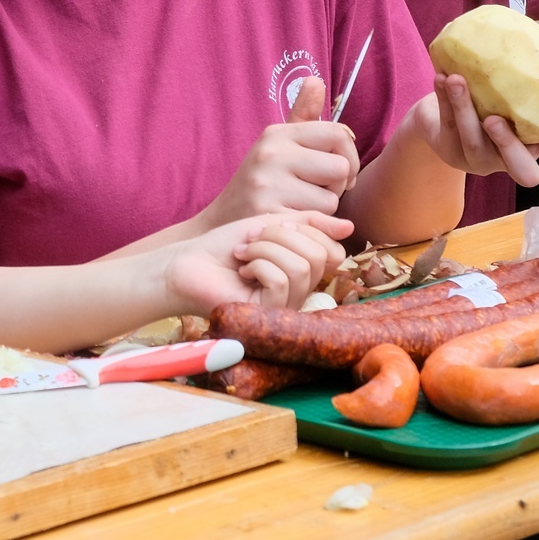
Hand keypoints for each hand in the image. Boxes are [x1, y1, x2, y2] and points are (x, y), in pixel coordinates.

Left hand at [167, 210, 354, 312]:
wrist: (188, 263)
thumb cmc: (225, 245)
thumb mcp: (271, 224)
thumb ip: (309, 223)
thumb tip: (350, 226)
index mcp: (305, 272)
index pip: (333, 249)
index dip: (303, 228)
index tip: (270, 226)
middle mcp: (301, 293)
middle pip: (320, 256)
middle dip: (280, 236)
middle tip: (251, 240)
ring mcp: (286, 308)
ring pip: (302, 268)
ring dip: (265, 248)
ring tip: (243, 254)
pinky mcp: (268, 316)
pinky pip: (281, 281)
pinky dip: (258, 264)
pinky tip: (242, 271)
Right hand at [192, 77, 361, 229]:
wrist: (223, 225)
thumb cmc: (261, 184)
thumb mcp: (277, 147)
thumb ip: (302, 117)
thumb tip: (315, 80)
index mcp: (277, 133)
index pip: (338, 133)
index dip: (349, 155)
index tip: (337, 172)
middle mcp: (271, 153)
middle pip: (340, 166)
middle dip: (337, 185)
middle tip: (315, 192)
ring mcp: (267, 183)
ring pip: (332, 198)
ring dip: (324, 209)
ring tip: (299, 206)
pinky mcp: (268, 212)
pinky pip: (316, 219)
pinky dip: (312, 224)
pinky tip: (292, 220)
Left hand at [421, 75, 538, 186]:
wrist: (445, 108)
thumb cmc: (492, 93)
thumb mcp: (516, 78)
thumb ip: (538, 59)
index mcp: (538, 141)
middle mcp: (512, 157)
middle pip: (524, 172)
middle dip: (509, 146)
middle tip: (495, 119)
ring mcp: (481, 160)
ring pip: (475, 143)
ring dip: (465, 109)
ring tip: (456, 80)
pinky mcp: (452, 153)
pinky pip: (449, 127)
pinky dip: (445, 100)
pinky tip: (441, 77)